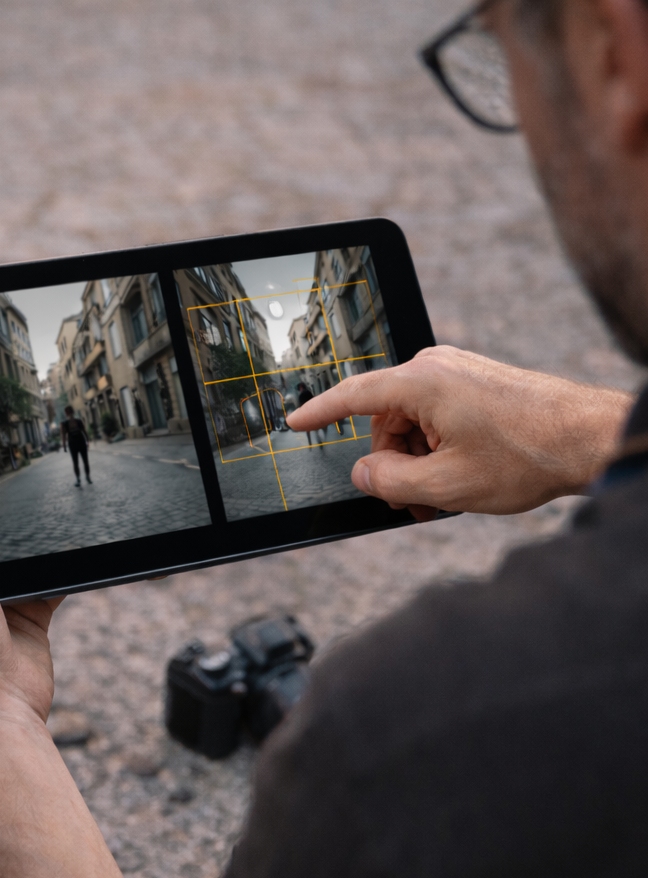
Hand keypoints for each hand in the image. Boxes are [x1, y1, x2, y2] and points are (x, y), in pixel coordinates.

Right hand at [285, 346, 632, 520]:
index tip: (294, 423)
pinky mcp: (472, 382)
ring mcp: (456, 371)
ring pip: (410, 424)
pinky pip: (434, 417)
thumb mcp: (446, 484)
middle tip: (416, 503)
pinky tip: (459, 476)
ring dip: (419, 462)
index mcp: (422, 382)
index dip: (318, 413)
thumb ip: (389, 482)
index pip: (352, 395)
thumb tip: (362, 474)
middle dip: (394, 465)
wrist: (590, 438)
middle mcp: (435, 367)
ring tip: (446, 495)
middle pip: (384, 422)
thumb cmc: (527, 455)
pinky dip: (437, 449)